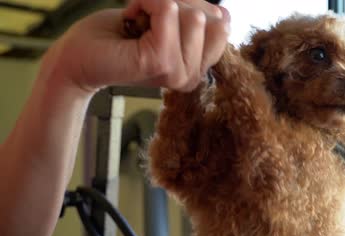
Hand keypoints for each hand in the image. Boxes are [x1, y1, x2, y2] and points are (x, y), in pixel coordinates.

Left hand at [43, 0, 229, 93]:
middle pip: (211, 17)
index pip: (222, 23)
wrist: (77, 56)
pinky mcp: (161, 61)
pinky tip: (130, 20)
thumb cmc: (117, 37)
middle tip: (147, 20)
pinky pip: (168, 9)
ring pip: (192, 14)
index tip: (162, 18)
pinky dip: (145, 1)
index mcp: (198, 67)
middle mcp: (193, 75)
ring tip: (137, 23)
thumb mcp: (168, 23)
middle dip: (176, 4)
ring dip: (157, 3)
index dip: (192, 7)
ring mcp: (179, 71)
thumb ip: (197, 20)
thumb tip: (223, 13)